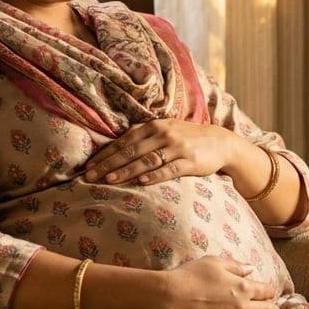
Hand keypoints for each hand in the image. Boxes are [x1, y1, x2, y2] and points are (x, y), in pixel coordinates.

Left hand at [83, 118, 240, 185]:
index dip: (105, 154)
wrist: (219, 142)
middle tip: (90, 175)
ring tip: (109, 179)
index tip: (88, 165)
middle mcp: (163, 134)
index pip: (124, 141)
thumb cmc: (186, 137)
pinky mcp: (189, 162)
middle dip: (108, 164)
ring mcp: (176, 148)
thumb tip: (115, 145)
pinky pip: (169, 169)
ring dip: (127, 170)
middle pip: (131, 151)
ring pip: (146, 160)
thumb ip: (142, 135)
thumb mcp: (164, 130)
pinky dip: (154, 175)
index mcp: (154, 126)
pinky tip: (141, 182)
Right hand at [159, 256, 278, 308]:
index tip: (272, 292)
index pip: (265, 290)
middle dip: (272, 308)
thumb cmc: (192, 275)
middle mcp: (243, 306)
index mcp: (243, 287)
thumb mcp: (215, 262)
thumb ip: (236, 266)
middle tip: (276, 308)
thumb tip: (251, 269)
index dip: (270, 291)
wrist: (172, 297)